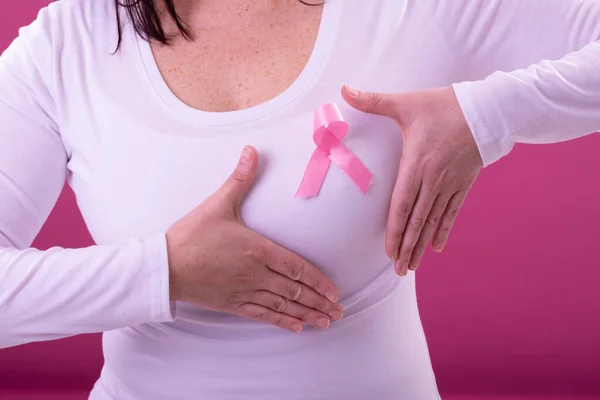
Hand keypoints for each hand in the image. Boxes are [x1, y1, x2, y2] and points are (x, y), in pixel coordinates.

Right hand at [166, 146, 342, 332]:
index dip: (318, 281)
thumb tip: (252, 151)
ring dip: (307, 315)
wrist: (165, 266)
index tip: (335, 291)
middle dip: (319, 303)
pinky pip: (262, 314)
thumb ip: (240, 179)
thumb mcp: (218, 203)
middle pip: (294, 291)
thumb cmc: (191, 236)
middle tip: (338, 312)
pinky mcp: (232, 303)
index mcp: (257, 249)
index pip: (296, 267)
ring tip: (326, 323)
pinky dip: (281, 322)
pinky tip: (296, 327)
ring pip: (282, 306)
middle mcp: (256, 274)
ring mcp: (245, 291)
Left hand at [342, 85, 482, 275]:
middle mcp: (433, 180)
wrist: (488, 108)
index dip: (394, 230)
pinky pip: (452, 213)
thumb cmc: (445, 105)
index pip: (402, 205)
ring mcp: (451, 184)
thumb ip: (373, 100)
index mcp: (417, 164)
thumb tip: (344, 89)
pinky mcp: (464, 183)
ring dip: (422, 245)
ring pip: (434, 221)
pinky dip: (444, 230)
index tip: (389, 251)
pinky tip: (437, 247)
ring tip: (413, 266)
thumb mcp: (407, 102)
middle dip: (407, 247)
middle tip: (399, 270)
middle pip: (417, 220)